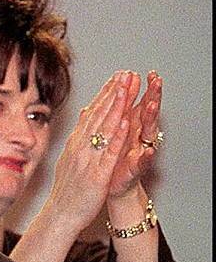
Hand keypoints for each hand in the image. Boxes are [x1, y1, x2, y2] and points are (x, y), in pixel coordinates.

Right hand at [47, 71, 130, 232]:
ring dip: (117, 107)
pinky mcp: (96, 176)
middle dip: (114, 93)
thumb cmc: (66, 191)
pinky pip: (108, 154)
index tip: (116, 78)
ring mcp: (88, 161)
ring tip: (127, 88)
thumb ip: (78, 138)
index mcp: (74, 144)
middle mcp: (80, 148)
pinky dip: (117, 137)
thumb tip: (85, 116)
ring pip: (104, 130)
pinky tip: (125, 123)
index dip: (105, 94)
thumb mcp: (68, 159)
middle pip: (99, 116)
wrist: (59, 215)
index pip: (92, 114)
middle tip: (126, 74)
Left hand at [107, 71, 161, 198]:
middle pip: (146, 113)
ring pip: (147, 133)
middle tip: (155, 81)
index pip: (135, 103)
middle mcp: (137, 138)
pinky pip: (142, 163)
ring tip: (150, 105)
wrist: (112, 189)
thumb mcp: (109, 136)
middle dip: (151, 96)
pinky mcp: (136, 171)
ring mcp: (139, 153)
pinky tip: (147, 151)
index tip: (138, 72)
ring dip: (149, 119)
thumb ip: (110, 117)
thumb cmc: (111, 162)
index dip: (137, 88)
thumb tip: (106, 97)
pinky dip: (145, 157)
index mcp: (128, 127)